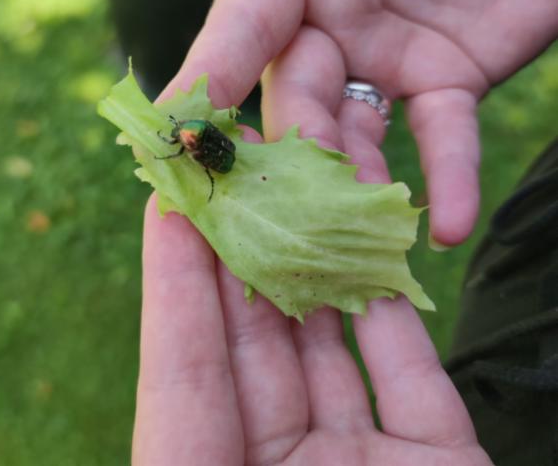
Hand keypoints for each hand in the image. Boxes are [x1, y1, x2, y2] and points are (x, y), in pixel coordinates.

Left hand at [132, 196, 492, 464]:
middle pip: (256, 343)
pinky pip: (409, 367)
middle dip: (245, 247)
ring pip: (331, 340)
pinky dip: (390, 299)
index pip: (182, 374)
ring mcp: (363, 460)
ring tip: (304, 180)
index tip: (169, 200)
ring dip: (319, 258)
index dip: (174, 283)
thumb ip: (187, 417)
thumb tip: (166, 265)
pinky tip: (369, 234)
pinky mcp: (438, 455)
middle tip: (236, 168)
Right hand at [152, 0, 557, 244]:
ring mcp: (387, 60)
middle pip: (292, 101)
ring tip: (355, 243)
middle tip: (275, 213)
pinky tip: (443, 229)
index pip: (237, 33)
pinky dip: (445, 182)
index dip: (205, 82)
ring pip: (354, 135)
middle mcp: (330, 24)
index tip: (170, 138)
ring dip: (354, 185)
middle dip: (287, 154)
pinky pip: (442, 139)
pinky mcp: (449, 83)